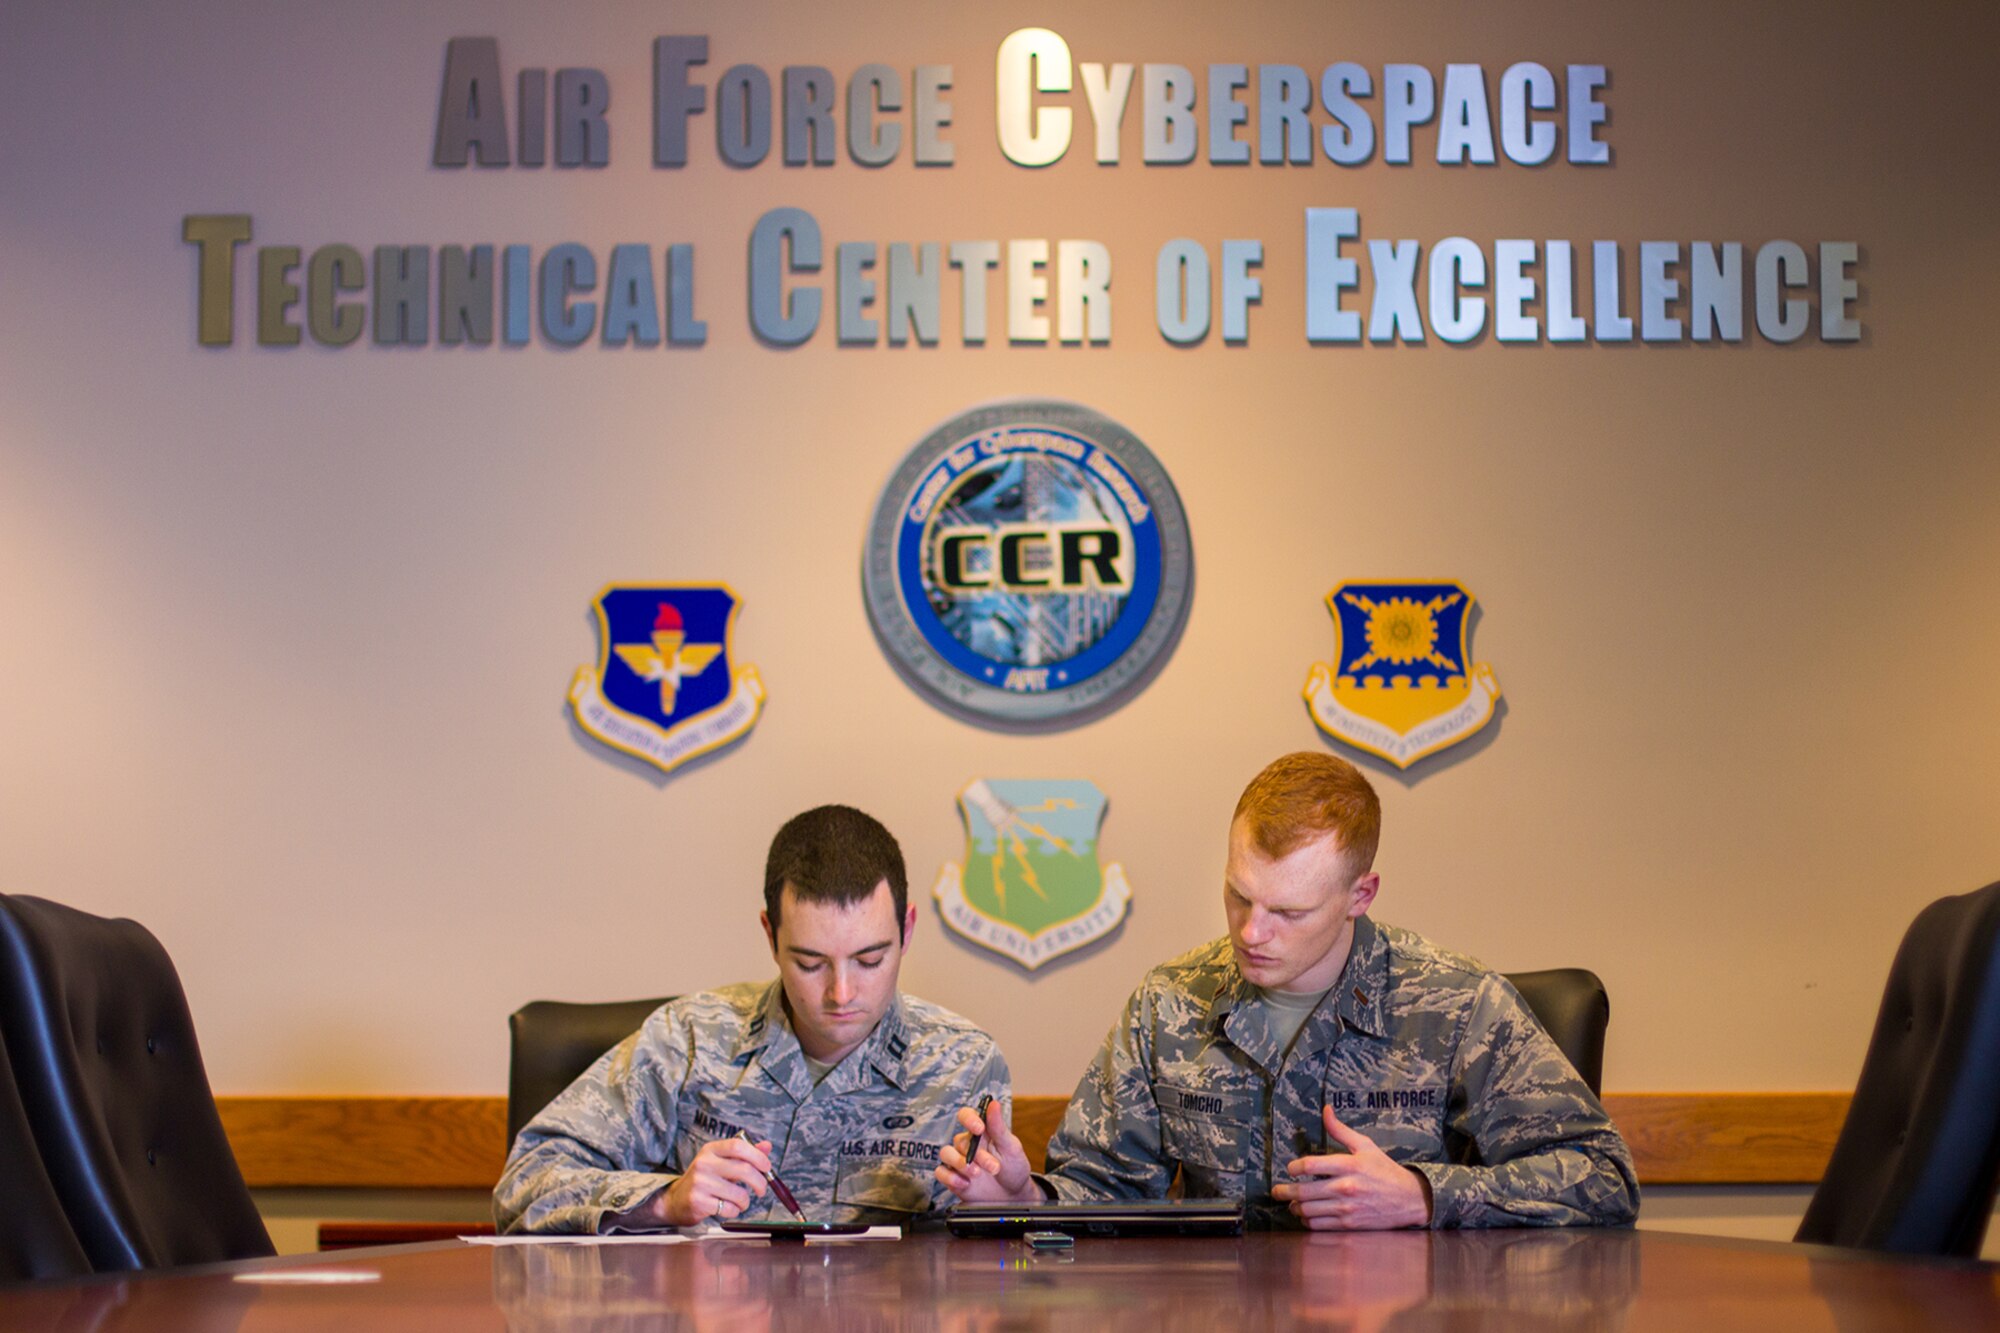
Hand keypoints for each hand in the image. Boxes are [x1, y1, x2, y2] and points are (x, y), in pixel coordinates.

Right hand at [658, 1136, 772, 1225]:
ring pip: (739, 1193)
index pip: (738, 1146)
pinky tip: (727, 1208)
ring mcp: (700, 1182)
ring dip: (745, 1201)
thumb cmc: (704, 1179)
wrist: (675, 1200)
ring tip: (740, 1202)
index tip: (767, 1167)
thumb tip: (767, 1146)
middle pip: (744, 1169)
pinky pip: (728, 1208)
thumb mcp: (721, 1162)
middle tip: (762, 1190)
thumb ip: (744, 1154)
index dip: (757, 1156)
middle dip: (760, 1182)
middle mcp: (704, 1163)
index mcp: (711, 1150)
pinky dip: (734, 1211)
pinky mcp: (698, 1201)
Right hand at [935, 1100, 1039, 1202]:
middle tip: (994, 1167)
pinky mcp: (953, 1177)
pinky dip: (951, 1178)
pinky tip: (965, 1184)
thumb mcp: (1011, 1148)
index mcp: (981, 1132)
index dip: (969, 1119)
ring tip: (977, 1174)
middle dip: (977, 1155)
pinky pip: (941, 1173)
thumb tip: (993, 1103)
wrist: (1012, 1195)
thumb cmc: (1013, 1168)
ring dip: (960, 1163)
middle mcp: (967, 1144)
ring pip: (946, 1153)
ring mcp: (958, 1161)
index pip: (966, 1115)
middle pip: (960, 1141)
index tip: (979, 1128)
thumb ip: (999, 1127)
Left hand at [1271, 1107, 1430, 1230]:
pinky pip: (1320, 1225)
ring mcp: (1347, 1208)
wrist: (1409, 1199)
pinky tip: (1306, 1215)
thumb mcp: (1365, 1145)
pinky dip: (1308, 1221)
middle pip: (1305, 1191)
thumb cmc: (1385, 1170)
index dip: (1295, 1167)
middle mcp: (1346, 1187)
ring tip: (1291, 1203)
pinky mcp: (1349, 1225)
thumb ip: (1340, 1130)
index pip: (1311, 1164)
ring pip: (1309, 1210)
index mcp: (1348, 1165)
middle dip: (1285, 1191)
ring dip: (1295, 1207)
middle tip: (1277, 1191)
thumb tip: (1326, 1110)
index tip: (1290, 1169)